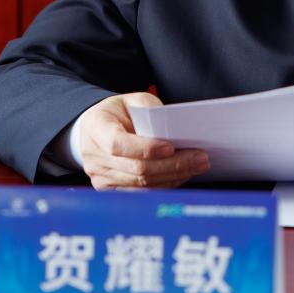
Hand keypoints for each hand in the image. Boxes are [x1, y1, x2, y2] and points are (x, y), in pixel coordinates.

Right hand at [79, 92, 209, 189]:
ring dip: (174, 176)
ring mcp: (99, 175)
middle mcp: (93, 155)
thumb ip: (150, 110)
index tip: (171, 147)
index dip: (146, 148)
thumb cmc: (118, 113)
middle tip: (200, 158)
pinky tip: (182, 175)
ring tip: (198, 166)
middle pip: (136, 168)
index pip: (118, 144)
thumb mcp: (133, 100)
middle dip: (172, 164)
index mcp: (96, 127)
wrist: (96, 129)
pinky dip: (164, 184)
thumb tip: (173, 128)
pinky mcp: (109, 189)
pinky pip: (141, 192)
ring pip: (141, 183)